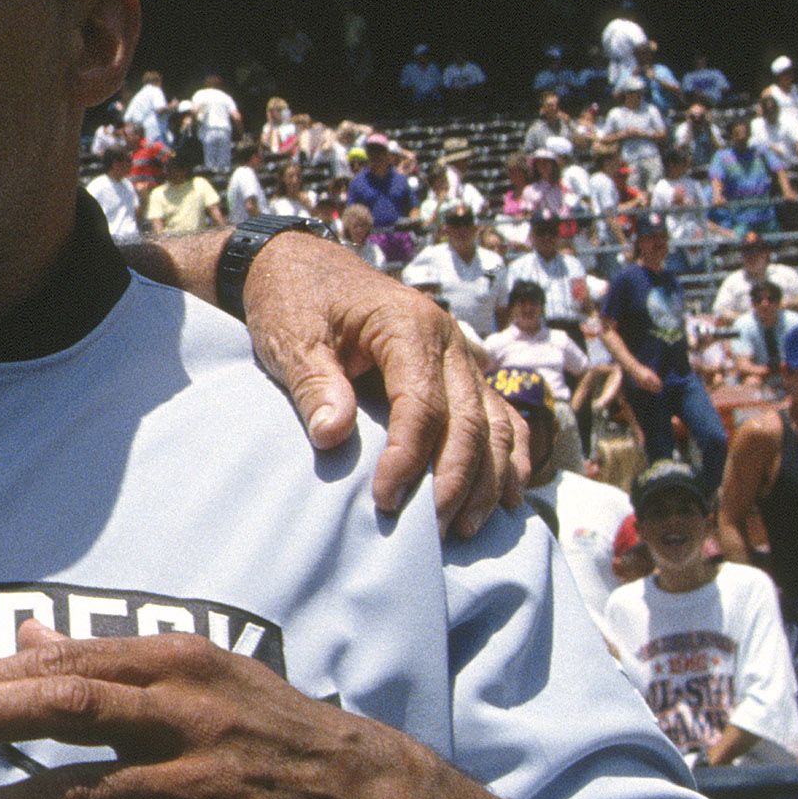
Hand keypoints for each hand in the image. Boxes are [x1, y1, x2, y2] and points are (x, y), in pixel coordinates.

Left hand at [0, 625, 444, 798]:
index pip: (66, 665)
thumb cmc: (267, 729)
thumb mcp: (200, 674)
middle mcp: (182, 719)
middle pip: (67, 709)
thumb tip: (25, 633)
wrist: (371, 798)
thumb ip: (107, 660)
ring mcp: (196, 789)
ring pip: (81, 797)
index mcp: (176, 667)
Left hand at [234, 235, 515, 535]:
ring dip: (486, 479)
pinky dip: (507, 456)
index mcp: (409, 325)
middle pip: (469, 420)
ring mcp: (461, 355)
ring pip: (494, 423)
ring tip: (463, 528)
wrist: (301, 267)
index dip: (408, 458)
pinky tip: (506, 497)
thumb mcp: (291, 339)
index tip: (384, 501)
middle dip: (454, 481)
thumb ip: (315, 385)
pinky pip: (499, 416)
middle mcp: (448, 339)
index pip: (423, 405)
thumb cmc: (293, 302)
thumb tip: (332, 435)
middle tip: (430, 531)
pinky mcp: (460, 371)